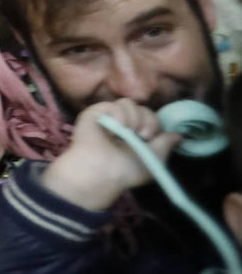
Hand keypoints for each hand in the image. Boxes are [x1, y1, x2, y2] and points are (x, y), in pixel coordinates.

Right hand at [41, 98, 179, 210]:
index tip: (149, 138)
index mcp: (135, 134)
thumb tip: (179, 135)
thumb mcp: (155, 159)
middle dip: (147, 121)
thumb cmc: (127, 170)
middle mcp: (122, 124)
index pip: (150, 117)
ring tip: (126, 134)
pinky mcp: (95, 112)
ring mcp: (108, 117)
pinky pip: (114, 104)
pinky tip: (113, 131)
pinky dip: (119, 117)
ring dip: (133, 119)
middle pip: (142, 108)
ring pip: (128, 103)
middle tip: (142, 137)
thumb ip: (166, 144)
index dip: (154, 124)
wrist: (103, 171)